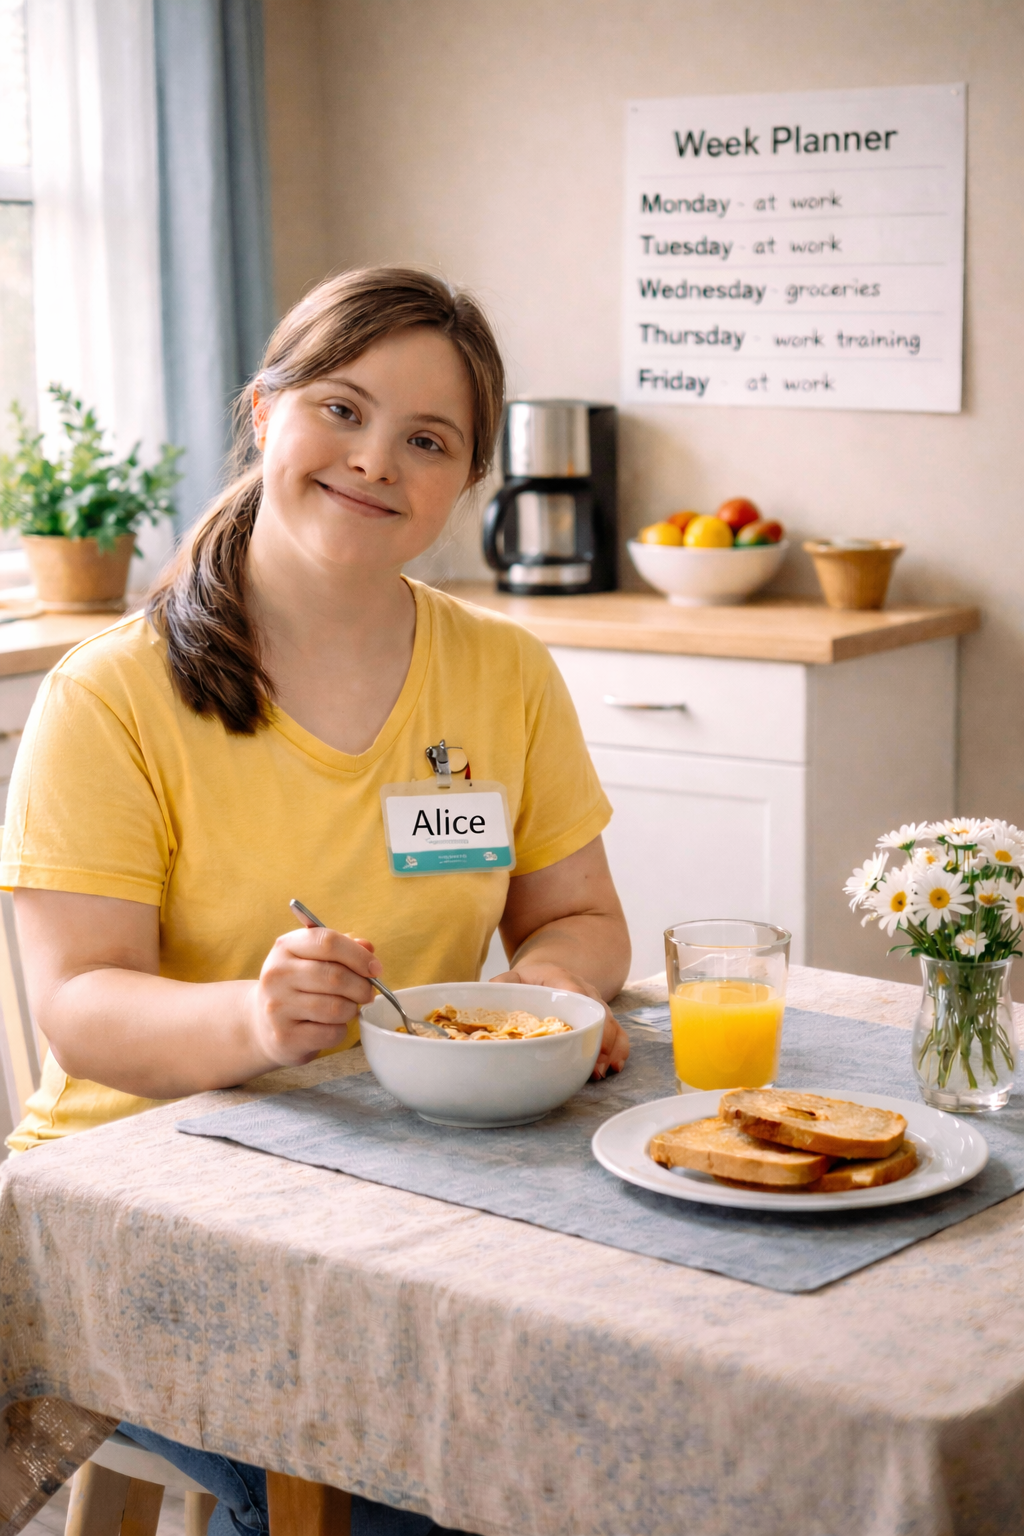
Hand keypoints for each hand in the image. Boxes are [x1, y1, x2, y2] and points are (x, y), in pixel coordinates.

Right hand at [245, 926, 380, 1067]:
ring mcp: (277, 1007)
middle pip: (335, 976)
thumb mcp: (312, 958)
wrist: (261, 1023)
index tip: (375, 968)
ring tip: (347, 1008)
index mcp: (285, 947)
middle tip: (367, 993)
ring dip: (351, 1010)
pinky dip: (340, 1031)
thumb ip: (342, 948)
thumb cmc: (297, 985)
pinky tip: (331, 1026)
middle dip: (361, 987)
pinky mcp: (285, 1037)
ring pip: (336, 1007)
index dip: (359, 955)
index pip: (328, 942)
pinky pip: (330, 1033)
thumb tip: (367, 947)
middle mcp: (276, 975)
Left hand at [490, 961, 629, 1078]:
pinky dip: (617, 1050)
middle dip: (603, 1041)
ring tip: (602, 1072)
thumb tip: (491, 992)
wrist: (550, 972)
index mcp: (563, 979)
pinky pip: (616, 1033)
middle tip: (596, 1067)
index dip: (585, 1015)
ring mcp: (595, 1007)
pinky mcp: (599, 1020)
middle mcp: (585, 992)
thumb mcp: (516, 977)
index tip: (588, 1036)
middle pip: (601, 1014)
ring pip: (612, 1026)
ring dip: (611, 1050)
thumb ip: (504, 984)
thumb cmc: (532, 980)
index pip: (578, 993)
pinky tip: (613, 1067)